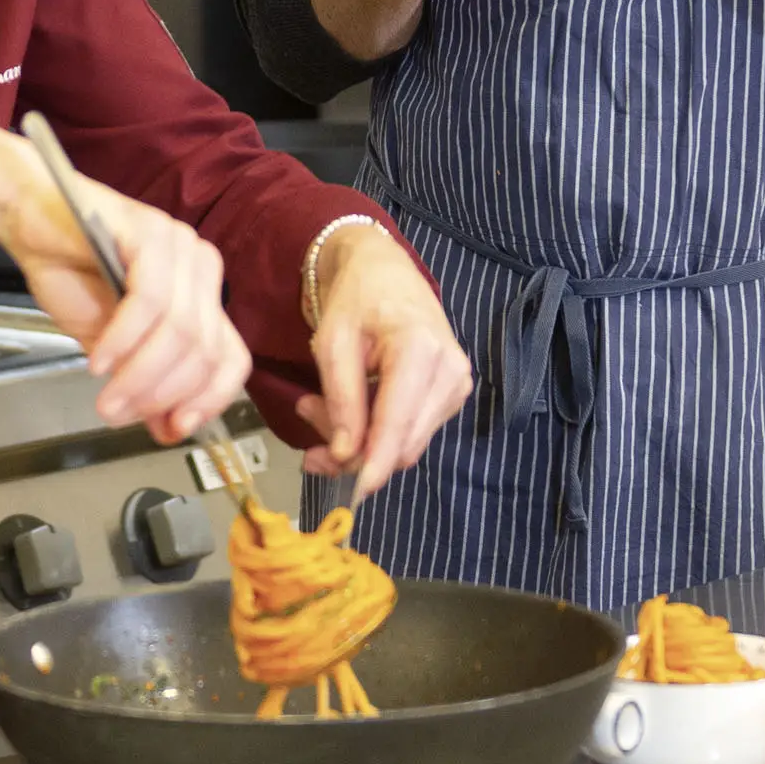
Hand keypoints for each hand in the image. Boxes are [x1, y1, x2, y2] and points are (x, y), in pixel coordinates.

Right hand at [0, 154, 249, 442]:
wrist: (29, 219)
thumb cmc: (69, 273)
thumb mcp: (112, 347)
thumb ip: (142, 383)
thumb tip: (168, 430)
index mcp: (202, 295)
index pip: (232, 357)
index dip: (209, 400)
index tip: (175, 429)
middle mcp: (201, 267)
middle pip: (205, 350)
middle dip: (161, 395)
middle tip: (117, 415)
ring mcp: (179, 245)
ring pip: (181, 329)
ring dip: (140, 375)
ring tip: (106, 398)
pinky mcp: (149, 231)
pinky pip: (150, 300)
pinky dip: (123, 339)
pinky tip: (98, 359)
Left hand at [292, 223, 471, 498]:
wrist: (385, 271)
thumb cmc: (356, 299)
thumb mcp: (332, 343)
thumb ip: (341, 400)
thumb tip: (346, 456)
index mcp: (421, 350)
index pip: (398, 424)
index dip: (375, 463)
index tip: (354, 493)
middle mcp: (450, 372)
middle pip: (403, 443)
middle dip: (354, 451)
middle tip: (307, 428)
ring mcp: (457, 385)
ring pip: (407, 445)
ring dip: (361, 442)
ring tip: (319, 409)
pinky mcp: (452, 394)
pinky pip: (412, 432)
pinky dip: (377, 433)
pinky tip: (349, 411)